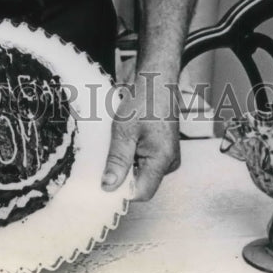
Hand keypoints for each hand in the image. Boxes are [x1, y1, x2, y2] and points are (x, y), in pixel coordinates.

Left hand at [101, 71, 180, 200]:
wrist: (157, 80)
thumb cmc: (143, 100)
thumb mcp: (124, 130)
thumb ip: (117, 160)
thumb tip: (108, 187)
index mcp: (163, 160)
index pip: (142, 192)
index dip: (122, 190)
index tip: (102, 182)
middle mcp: (170, 163)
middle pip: (142, 183)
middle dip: (123, 175)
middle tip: (107, 157)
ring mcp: (168, 157)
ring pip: (143, 172)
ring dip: (127, 164)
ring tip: (118, 144)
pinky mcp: (164, 150)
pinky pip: (146, 162)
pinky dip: (133, 155)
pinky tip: (126, 141)